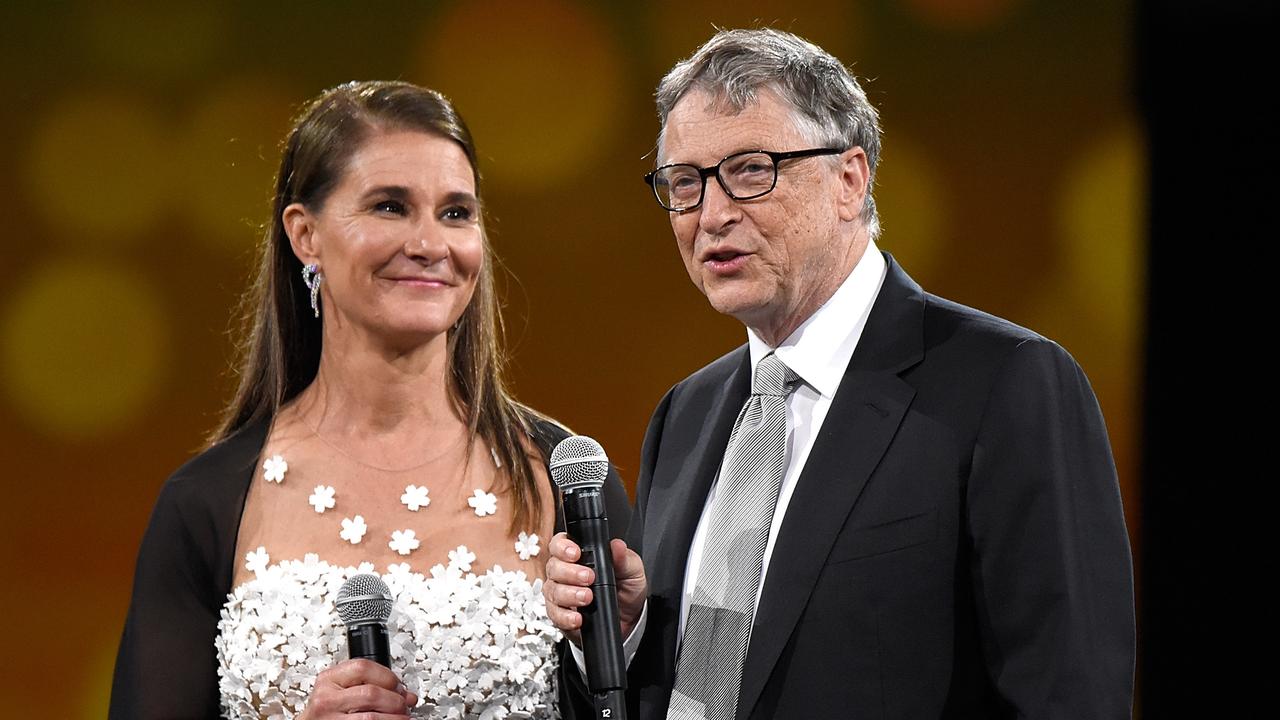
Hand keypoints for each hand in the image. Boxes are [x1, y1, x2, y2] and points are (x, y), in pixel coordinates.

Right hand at [299, 658, 417, 718]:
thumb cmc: (326, 709)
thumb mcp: (340, 689)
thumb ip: (369, 684)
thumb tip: (405, 694)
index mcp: (329, 679)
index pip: (363, 667)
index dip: (388, 676)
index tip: (398, 685)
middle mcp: (327, 699)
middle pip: (371, 693)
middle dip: (395, 700)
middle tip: (404, 704)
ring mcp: (330, 719)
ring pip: (371, 717)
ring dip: (394, 717)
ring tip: (402, 717)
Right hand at [544, 533, 646, 644]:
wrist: (629, 618)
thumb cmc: (626, 589)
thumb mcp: (631, 570)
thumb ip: (624, 558)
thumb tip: (617, 546)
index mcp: (579, 555)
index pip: (560, 543)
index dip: (563, 546)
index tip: (576, 554)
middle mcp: (565, 573)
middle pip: (554, 567)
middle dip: (569, 572)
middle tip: (589, 578)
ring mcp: (560, 594)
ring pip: (552, 590)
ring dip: (569, 594)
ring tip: (587, 597)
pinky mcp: (561, 614)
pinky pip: (554, 615)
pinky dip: (565, 616)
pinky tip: (578, 618)